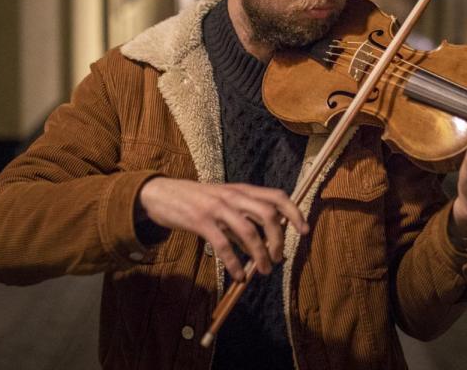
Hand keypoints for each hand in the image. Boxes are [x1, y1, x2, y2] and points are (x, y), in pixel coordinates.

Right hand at [137, 179, 308, 280]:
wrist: (161, 193)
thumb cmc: (195, 201)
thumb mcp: (223, 205)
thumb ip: (242, 221)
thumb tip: (262, 247)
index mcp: (241, 190)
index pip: (276, 196)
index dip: (294, 213)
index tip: (304, 231)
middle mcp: (233, 195)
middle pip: (268, 214)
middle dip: (279, 240)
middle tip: (279, 259)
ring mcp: (217, 207)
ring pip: (249, 231)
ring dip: (261, 255)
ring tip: (264, 271)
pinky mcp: (201, 221)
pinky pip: (223, 245)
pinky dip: (235, 263)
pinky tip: (239, 276)